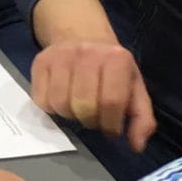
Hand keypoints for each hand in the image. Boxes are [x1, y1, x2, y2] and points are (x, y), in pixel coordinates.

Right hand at [30, 40, 155, 149]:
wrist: (81, 34)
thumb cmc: (110, 68)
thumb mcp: (134, 88)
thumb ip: (142, 118)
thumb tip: (137, 146)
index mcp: (116, 59)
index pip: (111, 102)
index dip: (110, 124)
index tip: (111, 128)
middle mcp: (87, 53)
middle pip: (84, 106)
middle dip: (90, 121)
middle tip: (94, 117)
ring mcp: (61, 56)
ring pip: (60, 104)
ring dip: (70, 116)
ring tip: (78, 109)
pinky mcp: (40, 62)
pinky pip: (41, 100)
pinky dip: (51, 109)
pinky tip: (62, 100)